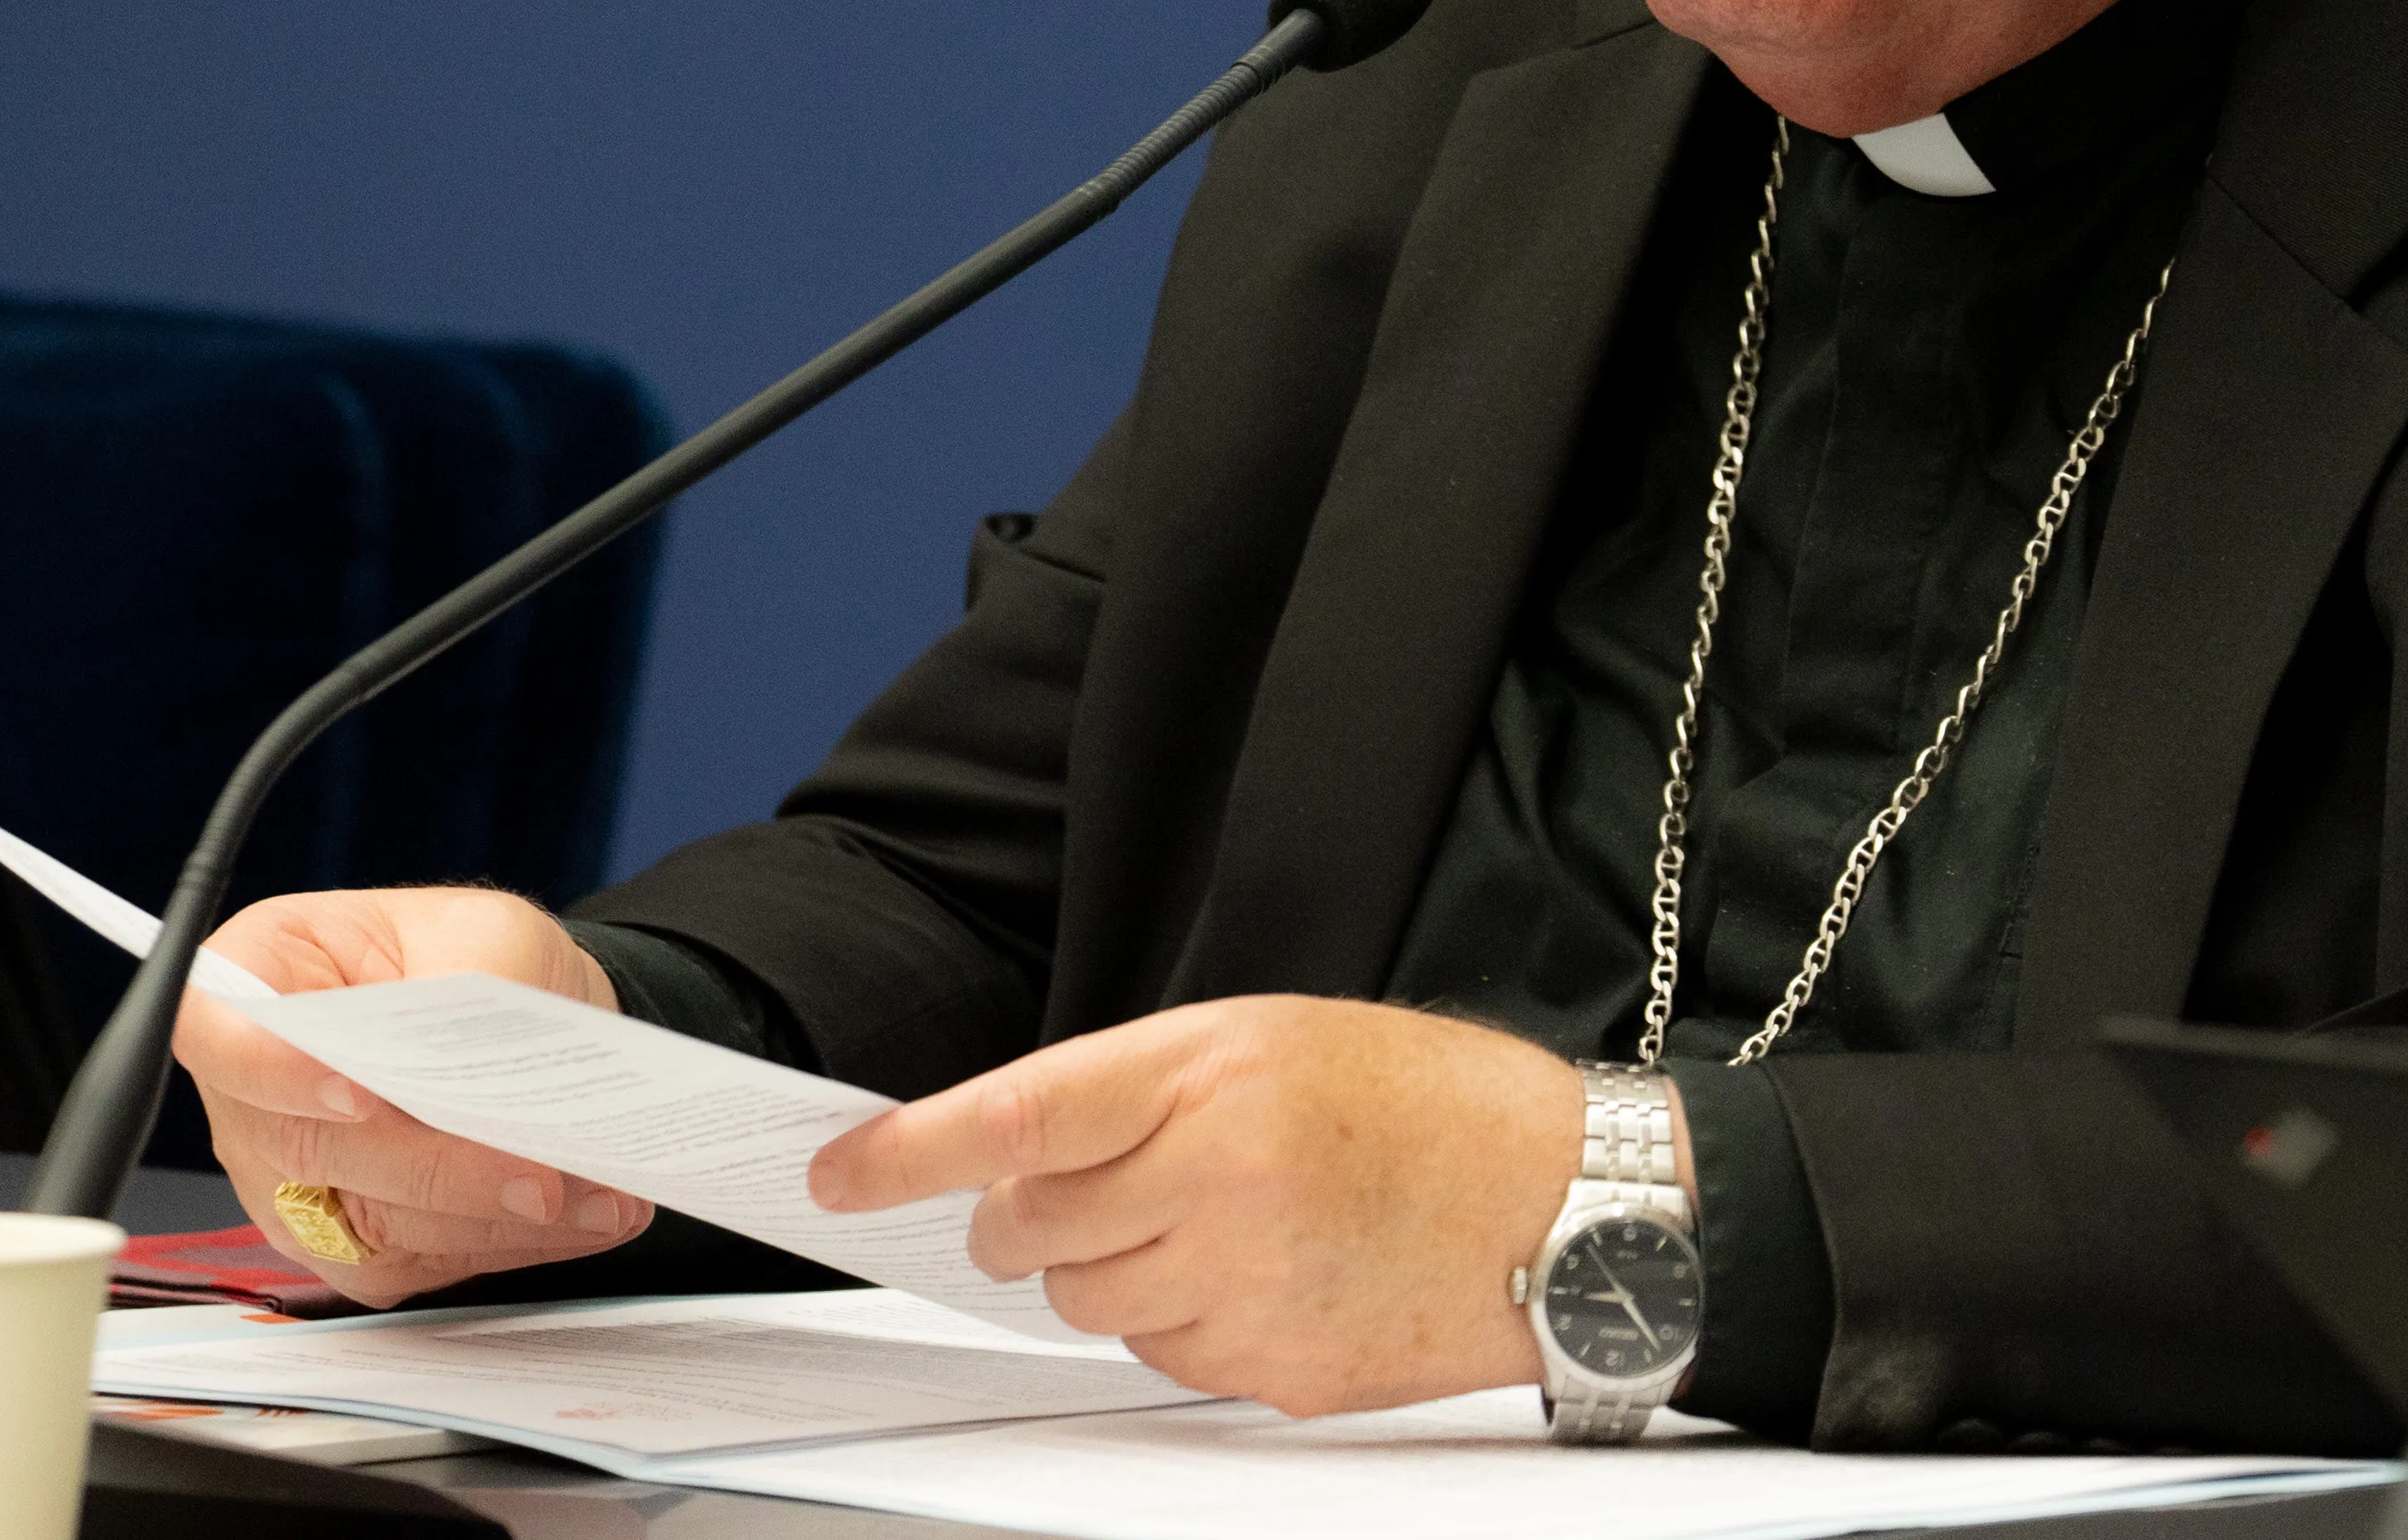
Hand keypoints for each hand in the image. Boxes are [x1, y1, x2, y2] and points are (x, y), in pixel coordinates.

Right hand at [174, 887, 654, 1307]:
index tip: (362, 1093)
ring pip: (368, 1225)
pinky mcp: (345, 1242)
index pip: (216, 1032)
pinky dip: (507, 1247)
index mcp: (260, 978)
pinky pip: (412, 1264)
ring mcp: (289, 1178)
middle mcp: (253, 1092)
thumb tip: (460, 1068)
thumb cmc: (477, 954)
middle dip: (435, 1170)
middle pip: (308, 1149)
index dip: (272, 1071)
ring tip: (598, 1196)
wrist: (517, 1013)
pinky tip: (586, 1218)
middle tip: (539, 1176)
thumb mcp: (486, 930)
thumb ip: (467, 985)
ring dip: (491, 1221)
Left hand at [810, 996, 1608, 1415]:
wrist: (1565, 1202)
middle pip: (1031, 1229)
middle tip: (1108, 1190)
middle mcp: (1220, 1178)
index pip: (1019, 1114)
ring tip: (1217, 1224)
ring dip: (1115, 1273)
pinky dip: (1184, 1324)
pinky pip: (1164, 1359)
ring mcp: (1247, 1284)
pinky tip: (1264, 1275)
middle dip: (1034, 1218)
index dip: (912, 1149)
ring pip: (1087, 1305)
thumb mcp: (1274, 1040)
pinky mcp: (1275, 1367)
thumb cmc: (1424, 1104)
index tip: (842, 1171)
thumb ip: (1140, 1090)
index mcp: (1214, 1073)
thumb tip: (1009, 1160)